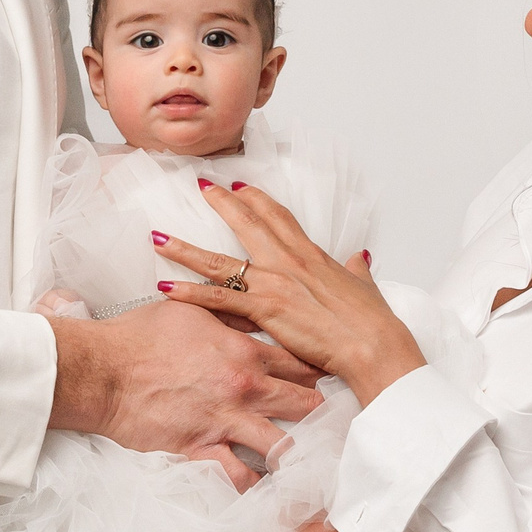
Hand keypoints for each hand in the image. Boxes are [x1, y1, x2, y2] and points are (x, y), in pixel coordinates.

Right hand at [49, 299, 321, 488]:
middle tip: (341, 423)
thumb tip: (253, 311)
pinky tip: (270, 493)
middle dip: (324, 413)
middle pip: (305, 403)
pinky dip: (256, 487)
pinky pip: (239, 476)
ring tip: (318, 466)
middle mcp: (244, 388)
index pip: (302, 361)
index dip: (323, 369)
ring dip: (300, 454)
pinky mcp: (202, 448)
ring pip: (282, 445)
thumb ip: (229, 316)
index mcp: (245, 352)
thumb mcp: (192, 313)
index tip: (337, 378)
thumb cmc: (139, 336)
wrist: (103, 369)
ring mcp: (226, 421)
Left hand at [156, 180, 427, 403]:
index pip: (279, 217)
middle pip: (246, 223)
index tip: (240, 187)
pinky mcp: (265, 308)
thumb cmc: (371, 321)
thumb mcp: (364, 286)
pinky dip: (189, 293)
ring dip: (186, 249)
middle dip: (220, 203)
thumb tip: (357, 258)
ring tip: (159, 240)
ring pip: (220, 261)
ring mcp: (274, 283)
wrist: (372, 345)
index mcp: (311, 254)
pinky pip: (218, 298)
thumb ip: (355, 270)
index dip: (257, 200)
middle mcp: (288, 260)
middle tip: (200, 187)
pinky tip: (166, 289)